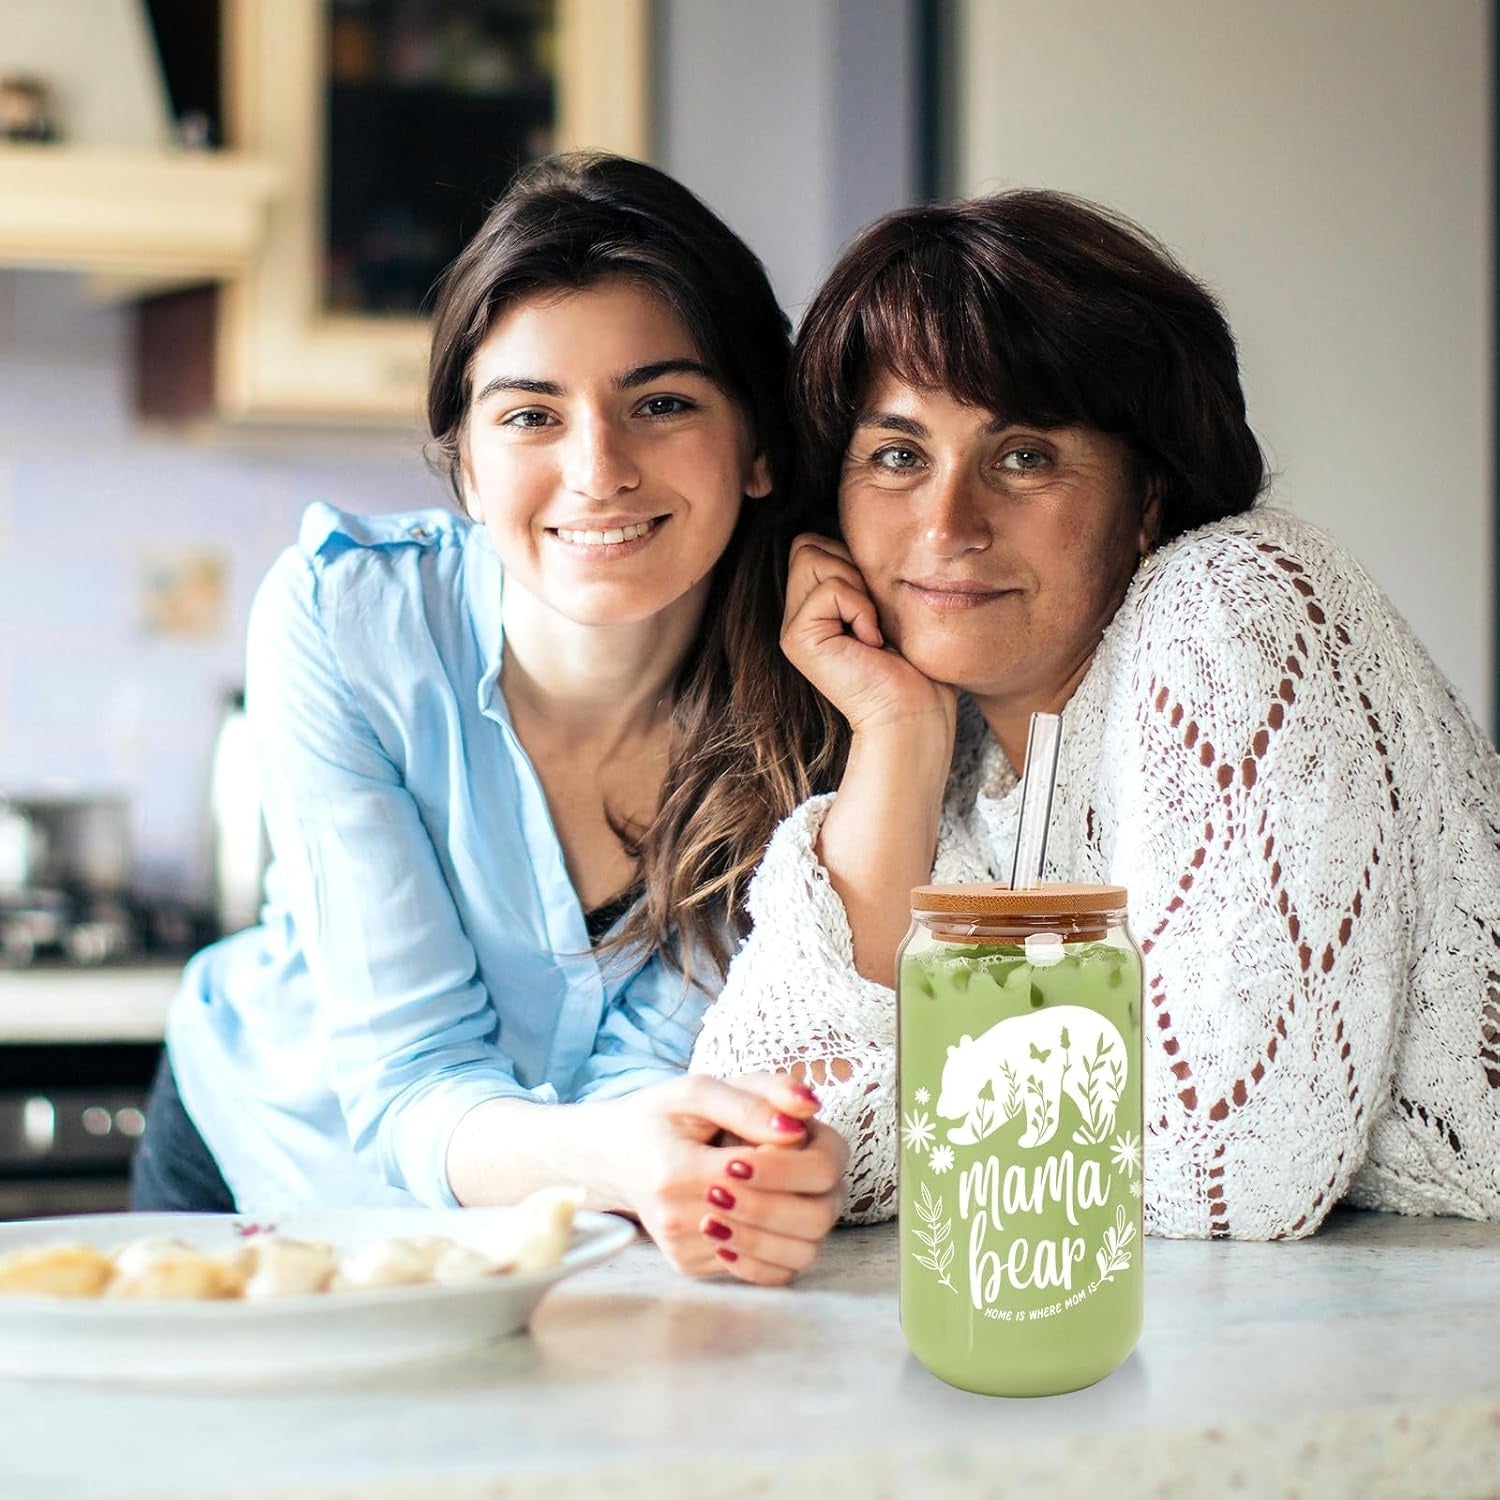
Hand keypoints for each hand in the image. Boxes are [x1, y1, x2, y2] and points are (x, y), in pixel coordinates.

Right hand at [600, 1073, 843, 1282]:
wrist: (614, 1156)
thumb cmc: (660, 1116)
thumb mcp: (698, 1090)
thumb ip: (753, 1099)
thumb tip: (802, 1118)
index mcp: (674, 1170)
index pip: (757, 1171)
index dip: (787, 1151)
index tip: (790, 1131)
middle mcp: (675, 1218)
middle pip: (775, 1216)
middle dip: (802, 1184)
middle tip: (800, 1156)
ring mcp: (683, 1248)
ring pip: (783, 1252)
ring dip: (802, 1215)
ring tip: (791, 1183)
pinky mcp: (692, 1266)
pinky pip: (766, 1269)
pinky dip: (785, 1238)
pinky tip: (774, 1206)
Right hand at [781, 534, 955, 737]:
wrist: (914, 713)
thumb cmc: (913, 663)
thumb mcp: (885, 602)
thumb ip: (860, 571)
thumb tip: (859, 529)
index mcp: (813, 606)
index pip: (813, 542)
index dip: (849, 557)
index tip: (876, 603)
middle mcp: (795, 616)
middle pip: (805, 543)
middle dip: (849, 566)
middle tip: (872, 613)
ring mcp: (793, 628)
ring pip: (811, 555)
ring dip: (855, 586)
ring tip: (870, 627)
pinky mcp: (798, 639)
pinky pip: (829, 587)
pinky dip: (860, 607)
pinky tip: (870, 642)